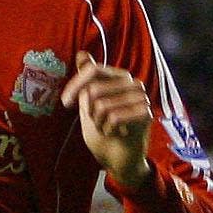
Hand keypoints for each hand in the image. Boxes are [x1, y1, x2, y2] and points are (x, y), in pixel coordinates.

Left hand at [66, 55, 154, 191]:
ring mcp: (142, 97)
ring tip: (108, 129)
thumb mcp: (88, 104)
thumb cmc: (104, 132)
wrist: (119, 160)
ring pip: (102, 105)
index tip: (66, 103)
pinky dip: (109, 130)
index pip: (93, 70)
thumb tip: (82, 53)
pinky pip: (115, 117)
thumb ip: (87, 80)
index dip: (75, 85)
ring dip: (99, 123)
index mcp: (119, 77)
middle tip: (97, 122)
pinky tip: (117, 134)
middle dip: (89, 111)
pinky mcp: (146, 114)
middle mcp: (133, 83)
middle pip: (95, 90)